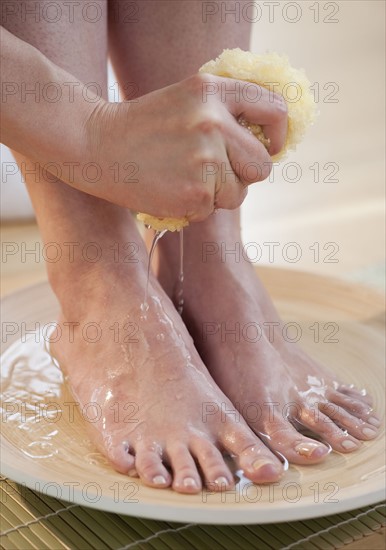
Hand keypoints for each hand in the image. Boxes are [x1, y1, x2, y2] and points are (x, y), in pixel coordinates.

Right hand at [85, 73, 287, 221]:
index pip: (274, 110)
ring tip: (184, 179)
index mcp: (213, 91)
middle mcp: (213, 122)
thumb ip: (226, 110)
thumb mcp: (186, 99)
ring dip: (218, 194)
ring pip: (238, 193)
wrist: (94, 144)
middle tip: (220, 174)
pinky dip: (194, 207)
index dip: (279, 134)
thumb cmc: (143, 125)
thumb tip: (268, 139)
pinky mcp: (194, 194)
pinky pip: (212, 209)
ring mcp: (205, 160)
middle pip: (262, 165)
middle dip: (245, 175)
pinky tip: (169, 189)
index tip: (270, 146)